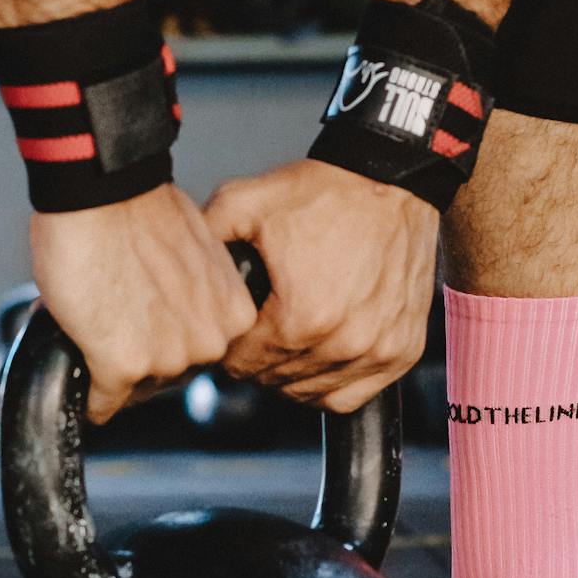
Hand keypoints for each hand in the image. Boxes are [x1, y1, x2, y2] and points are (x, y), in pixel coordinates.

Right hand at [31, 184, 256, 423]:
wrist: (101, 193)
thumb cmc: (139, 209)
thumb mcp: (192, 257)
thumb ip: (192, 294)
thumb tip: (169, 309)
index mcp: (233, 314)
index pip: (199, 351)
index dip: (168, 337)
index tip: (148, 326)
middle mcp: (209, 342)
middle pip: (169, 371)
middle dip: (142, 350)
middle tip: (117, 319)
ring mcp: (167, 358)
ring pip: (135, 385)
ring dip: (112, 364)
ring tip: (96, 324)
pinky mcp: (122, 367)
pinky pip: (102, 402)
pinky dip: (90, 398)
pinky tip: (83, 384)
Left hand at [205, 160, 439, 413]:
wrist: (392, 182)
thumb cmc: (326, 193)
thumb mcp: (245, 204)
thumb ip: (203, 238)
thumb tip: (175, 270)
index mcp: (299, 317)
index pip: (241, 365)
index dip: (229, 345)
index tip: (235, 324)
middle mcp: (342, 343)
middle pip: (274, 381)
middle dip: (257, 359)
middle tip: (257, 329)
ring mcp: (377, 351)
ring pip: (310, 393)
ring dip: (290, 374)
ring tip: (285, 339)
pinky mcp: (401, 351)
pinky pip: (353, 395)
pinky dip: (330, 383)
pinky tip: (318, 356)